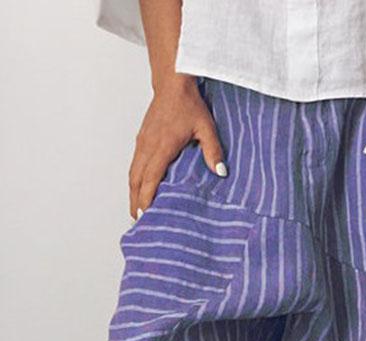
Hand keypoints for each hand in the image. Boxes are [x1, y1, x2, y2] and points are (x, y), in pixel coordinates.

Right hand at [128, 76, 226, 219]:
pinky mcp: (141, 139)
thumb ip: (213, 150)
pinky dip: (134, 179)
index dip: (146, 197)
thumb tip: (220, 172)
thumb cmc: (189, 104)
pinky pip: (134, 164)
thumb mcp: (206, 127)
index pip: (150, 177)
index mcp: (162, 146)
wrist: (173, 84)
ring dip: (132, 191)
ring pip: (132, 172)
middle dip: (135, 201)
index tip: (144, 213)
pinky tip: (138, 187)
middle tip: (137, 219)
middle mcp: (148, 146)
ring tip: (135, 209)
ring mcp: (142, 142)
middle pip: (136, 180)